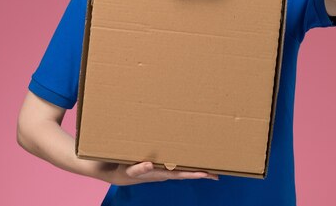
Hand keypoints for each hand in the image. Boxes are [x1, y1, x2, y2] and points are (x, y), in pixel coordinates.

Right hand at [101, 161, 218, 185]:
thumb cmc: (126, 170)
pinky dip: (186, 164)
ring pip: (183, 169)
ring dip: (196, 169)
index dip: (194, 174)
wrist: (119, 174)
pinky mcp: (161, 167)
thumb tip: (149, 164)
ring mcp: (164, 170)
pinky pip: (177, 165)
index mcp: (161, 173)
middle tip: (217, 174)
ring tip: (210, 169)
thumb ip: (139, 168)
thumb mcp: (130, 170)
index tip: (206, 174)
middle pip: (187, 173)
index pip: (181, 174)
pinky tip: (192, 161)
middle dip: (201, 174)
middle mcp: (165, 172)